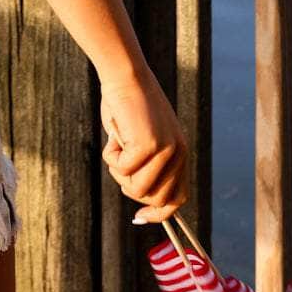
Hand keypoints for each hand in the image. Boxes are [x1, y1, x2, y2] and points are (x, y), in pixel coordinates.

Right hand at [98, 64, 188, 224]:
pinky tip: (114, 133)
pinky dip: (111, 154)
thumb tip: (139, 196)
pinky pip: (122, 169)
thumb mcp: (143, 137)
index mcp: (180, 152)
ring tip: (116, 144)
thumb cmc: (127, 104)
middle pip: (154, 198)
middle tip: (119, 160)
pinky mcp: (148, 146)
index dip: (158, 212)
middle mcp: (178, 153)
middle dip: (129, 186)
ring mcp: (165, 151)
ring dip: (118, 170)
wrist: (125, 75)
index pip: (178, 197)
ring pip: (136, 188)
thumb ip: (148, 164)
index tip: (139, 216)